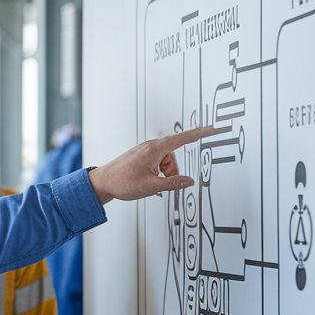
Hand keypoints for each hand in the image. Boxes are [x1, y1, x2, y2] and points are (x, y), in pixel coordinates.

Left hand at [87, 126, 214, 204]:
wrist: (102, 182)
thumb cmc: (122, 182)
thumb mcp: (152, 186)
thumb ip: (173, 183)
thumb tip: (188, 181)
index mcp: (154, 149)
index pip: (182, 139)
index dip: (199, 134)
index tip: (211, 128)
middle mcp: (150, 146)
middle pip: (173, 156)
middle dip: (172, 171)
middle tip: (161, 183)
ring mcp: (144, 150)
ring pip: (166, 160)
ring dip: (164, 173)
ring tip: (150, 182)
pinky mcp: (141, 155)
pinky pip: (157, 162)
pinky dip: (157, 171)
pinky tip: (146, 180)